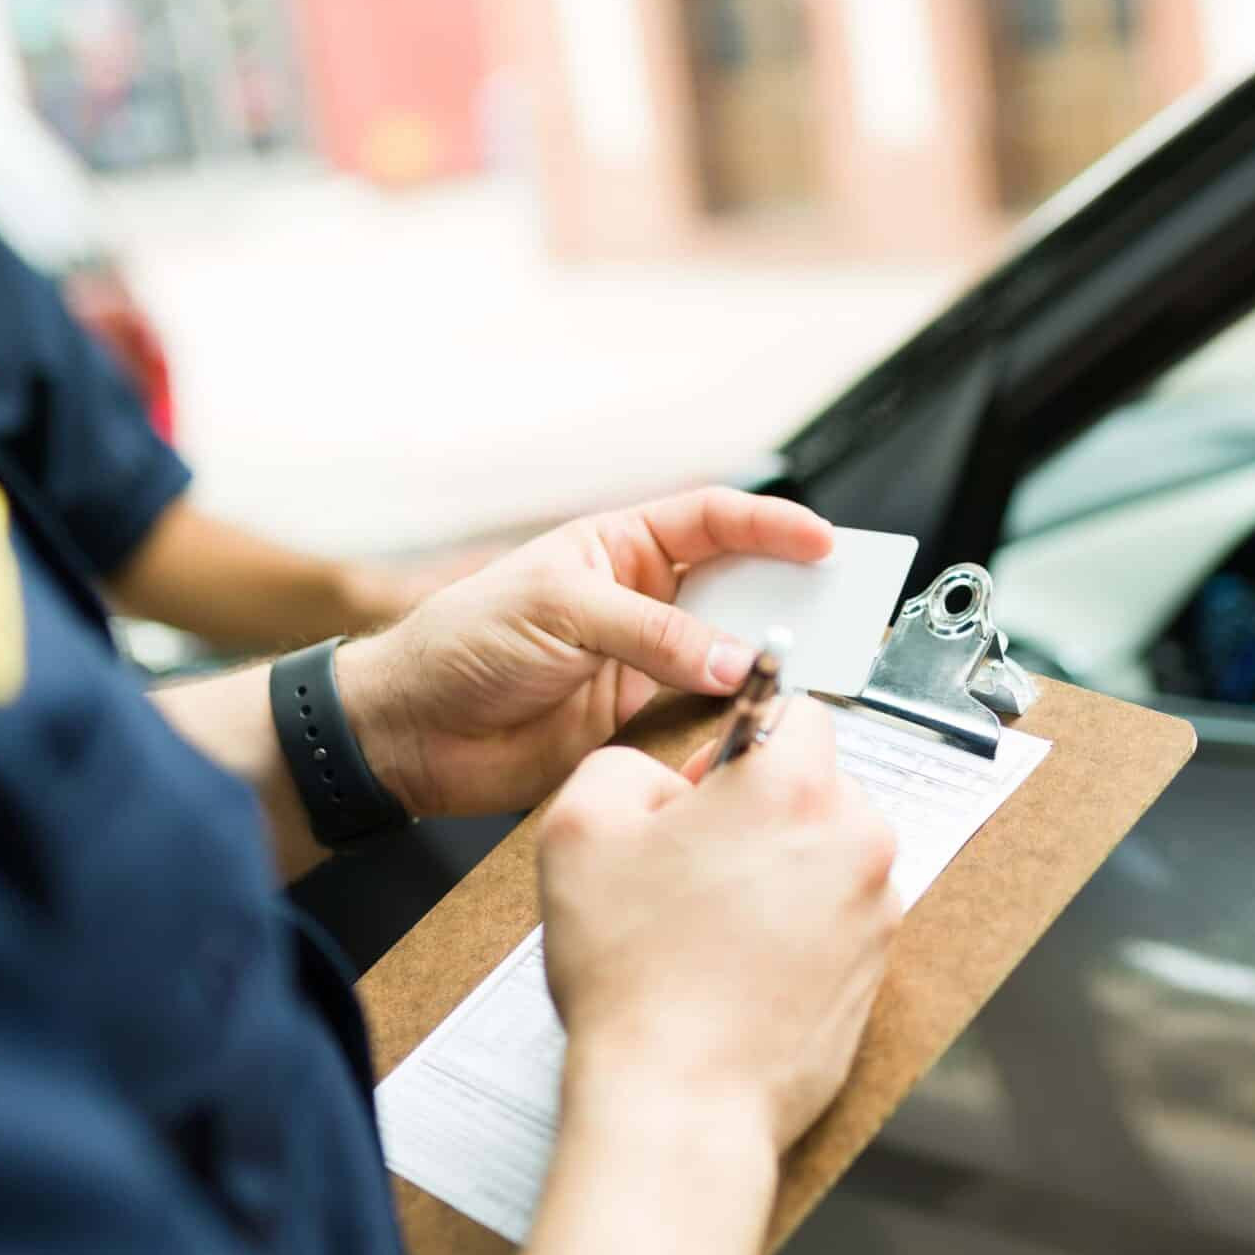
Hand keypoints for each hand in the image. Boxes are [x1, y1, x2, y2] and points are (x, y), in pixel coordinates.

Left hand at [338, 489, 831, 819]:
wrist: (414, 733)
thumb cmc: (464, 643)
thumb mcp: (560, 613)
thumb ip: (652, 634)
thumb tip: (734, 660)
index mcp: (621, 549)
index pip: (713, 522)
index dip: (772, 527)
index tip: (823, 542)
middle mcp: (645, 601)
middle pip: (739, 587)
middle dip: (790, 594)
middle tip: (841, 607)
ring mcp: (648, 662)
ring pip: (731, 654)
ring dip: (769, 660)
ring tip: (812, 665)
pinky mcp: (643, 722)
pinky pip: (707, 714)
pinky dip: (737, 717)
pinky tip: (760, 717)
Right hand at [537, 701, 899, 1150]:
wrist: (681, 1098)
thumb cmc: (634, 974)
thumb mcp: (578, 830)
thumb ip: (622, 767)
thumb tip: (662, 780)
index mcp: (794, 788)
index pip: (797, 711)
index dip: (738, 742)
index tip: (703, 790)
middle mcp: (855, 840)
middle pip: (818, 787)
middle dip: (763, 811)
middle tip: (695, 866)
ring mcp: (876, 910)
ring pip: (831, 855)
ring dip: (784, 871)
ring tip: (713, 927)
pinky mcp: (878, 969)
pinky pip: (840, 919)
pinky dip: (801, 930)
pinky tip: (742, 967)